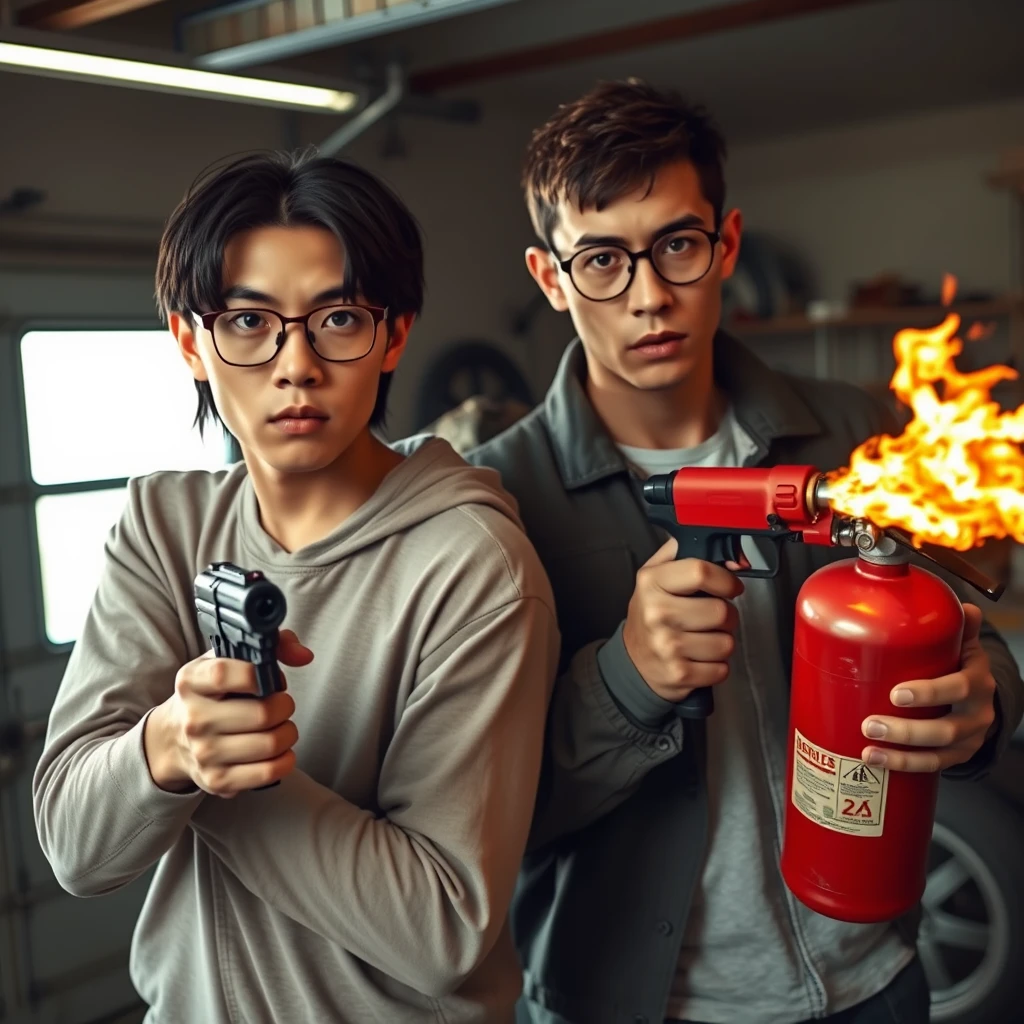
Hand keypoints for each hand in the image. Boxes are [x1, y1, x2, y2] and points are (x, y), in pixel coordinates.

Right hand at [145, 630, 313, 795]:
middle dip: (285, 706)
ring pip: (270, 744)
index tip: (271, 678)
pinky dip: (285, 760)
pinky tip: (279, 750)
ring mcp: (204, 753)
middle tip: (281, 705)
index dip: (258, 674)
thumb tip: (303, 655)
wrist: (173, 739)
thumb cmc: (213, 694)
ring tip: (281, 726)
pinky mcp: (217, 780)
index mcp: (191, 682)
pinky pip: (268, 772)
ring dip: (288, 732)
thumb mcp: (229, 660)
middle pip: (262, 714)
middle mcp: (193, 719)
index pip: (224, 674)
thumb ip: (272, 645)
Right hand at [623, 538, 743, 703]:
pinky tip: (699, 658)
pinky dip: (716, 666)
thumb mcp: (659, 572)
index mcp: (652, 582)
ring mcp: (666, 646)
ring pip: (726, 643)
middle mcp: (656, 613)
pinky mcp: (678, 673)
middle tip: (711, 617)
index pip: (701, 571)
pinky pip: (722, 669)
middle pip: (721, 611)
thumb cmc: (653, 613)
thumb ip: (692, 552)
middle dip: (726, 615)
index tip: (729, 587)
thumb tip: (736, 559)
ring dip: (722, 642)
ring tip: (703, 638)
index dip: (725, 580)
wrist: (633, 659)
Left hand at [860, 604, 995, 771]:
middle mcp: (977, 713)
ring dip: (901, 754)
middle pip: (946, 728)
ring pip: (938, 752)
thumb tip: (959, 605)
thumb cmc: (958, 664)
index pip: (959, 687)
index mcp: (977, 680)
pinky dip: (903, 765)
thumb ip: (955, 625)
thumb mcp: (961, 643)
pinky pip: (932, 766)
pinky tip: (876, 760)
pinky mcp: (956, 755)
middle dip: (906, 730)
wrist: (981, 697)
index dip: (930, 693)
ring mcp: (968, 738)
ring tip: (869, 747)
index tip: (896, 693)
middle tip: (870, 724)